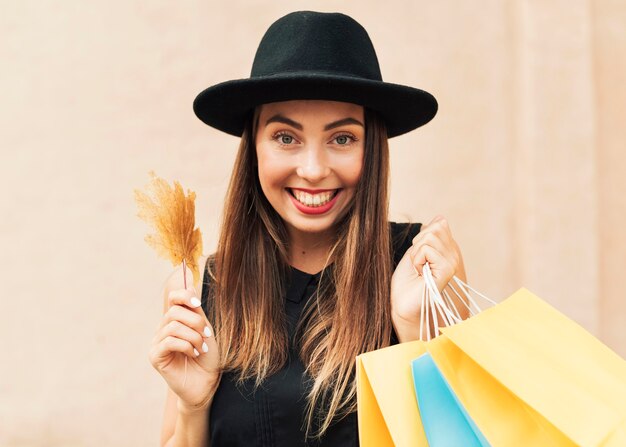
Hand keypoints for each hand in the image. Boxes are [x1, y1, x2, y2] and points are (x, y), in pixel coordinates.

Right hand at [149, 287, 220, 410]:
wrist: (207, 383)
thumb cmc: (208, 358)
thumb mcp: (205, 330)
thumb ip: (196, 312)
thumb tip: (189, 287)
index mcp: (176, 320)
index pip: (173, 298)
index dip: (184, 296)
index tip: (198, 303)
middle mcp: (163, 329)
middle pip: (174, 312)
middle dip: (195, 322)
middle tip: (206, 336)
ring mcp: (157, 343)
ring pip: (173, 326)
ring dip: (193, 337)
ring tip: (201, 348)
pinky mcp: (155, 356)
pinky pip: (169, 342)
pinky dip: (186, 346)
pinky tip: (193, 354)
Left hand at [390, 216, 466, 339]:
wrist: (402, 304)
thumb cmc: (406, 281)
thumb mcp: (416, 251)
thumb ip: (428, 236)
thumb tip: (441, 218)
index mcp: (449, 250)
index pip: (439, 224)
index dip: (421, 237)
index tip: (419, 256)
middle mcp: (454, 256)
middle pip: (435, 228)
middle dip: (418, 243)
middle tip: (418, 264)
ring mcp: (452, 263)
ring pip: (430, 237)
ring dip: (416, 253)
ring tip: (419, 269)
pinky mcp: (447, 270)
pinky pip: (427, 249)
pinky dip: (416, 260)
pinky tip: (420, 274)